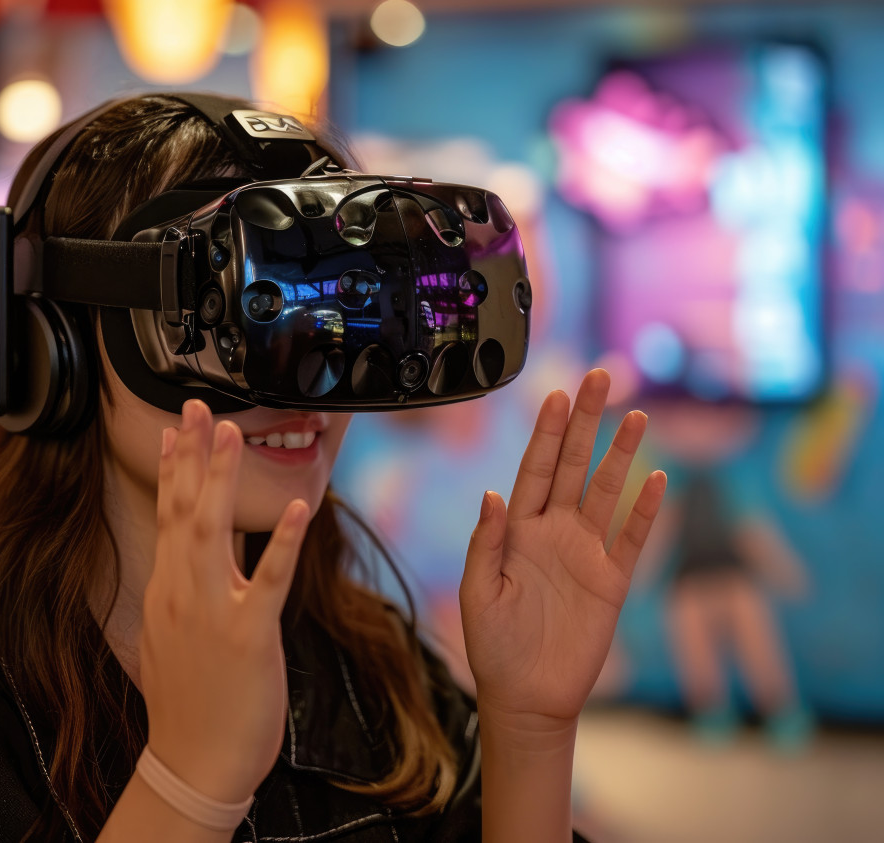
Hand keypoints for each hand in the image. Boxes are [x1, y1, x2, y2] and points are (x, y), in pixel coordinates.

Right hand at [141, 400, 310, 803]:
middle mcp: (182, 593)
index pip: (167, 517)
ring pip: (214, 531)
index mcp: (167, 592)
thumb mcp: (171, 638)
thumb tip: (187, 566)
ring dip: (222, 478)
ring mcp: (212, 611)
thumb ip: (181, 594)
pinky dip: (280, 542)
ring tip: (232, 433)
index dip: (171, 471)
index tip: (173, 432)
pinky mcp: (247, 635)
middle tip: (197, 407)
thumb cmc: (189, 706)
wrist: (192, 762)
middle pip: (184, 510)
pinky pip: (267, 580)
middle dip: (190, 454)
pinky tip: (295, 509)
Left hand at [459, 369, 665, 734]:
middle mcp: (553, 533)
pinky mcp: (612, 582)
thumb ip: (485, 542)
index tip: (558, 395)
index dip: (548, 433)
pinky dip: (646, 511)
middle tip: (600, 377)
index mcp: (517, 530)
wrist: (526, 696)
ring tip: (637, 414)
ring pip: (607, 492)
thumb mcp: (477, 592)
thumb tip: (492, 493)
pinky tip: (657, 479)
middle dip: (586, 423)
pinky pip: (633, 539)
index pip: (535, 469)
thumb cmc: (493, 645)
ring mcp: (585, 554)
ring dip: (622, 454)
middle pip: (574, 466)